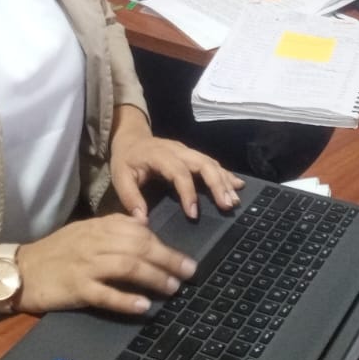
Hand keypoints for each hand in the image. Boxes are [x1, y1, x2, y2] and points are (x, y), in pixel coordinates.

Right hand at [16, 214, 196, 314]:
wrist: (20, 269)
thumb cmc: (55, 252)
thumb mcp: (84, 232)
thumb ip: (112, 228)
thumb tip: (144, 228)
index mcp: (98, 228)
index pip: (139, 231)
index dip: (164, 244)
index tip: (183, 258)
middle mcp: (94, 242)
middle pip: (139, 247)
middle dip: (168, 259)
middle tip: (189, 272)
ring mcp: (85, 265)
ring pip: (127, 267)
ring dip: (154, 278)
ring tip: (173, 288)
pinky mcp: (75, 288)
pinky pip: (105, 294)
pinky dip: (126, 300)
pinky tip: (143, 306)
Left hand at [109, 105, 244, 219]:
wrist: (131, 138)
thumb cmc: (127, 160)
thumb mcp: (120, 177)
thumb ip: (130, 198)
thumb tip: (142, 221)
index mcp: (160, 155)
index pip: (179, 172)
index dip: (188, 192)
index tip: (193, 214)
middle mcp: (178, 150)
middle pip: (202, 163)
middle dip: (217, 184)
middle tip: (226, 205)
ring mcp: (188, 151)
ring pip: (211, 163)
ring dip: (224, 181)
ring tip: (234, 201)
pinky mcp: (193, 155)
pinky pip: (212, 163)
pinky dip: (226, 174)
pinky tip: (238, 185)